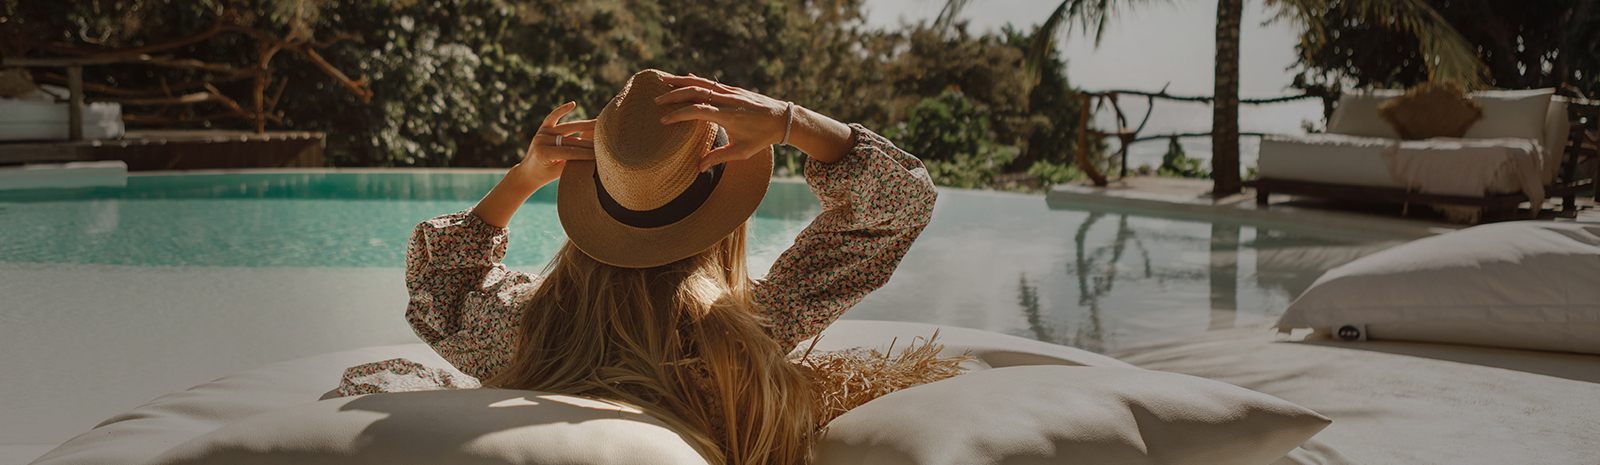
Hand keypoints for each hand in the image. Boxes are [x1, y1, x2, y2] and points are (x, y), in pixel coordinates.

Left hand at [514, 102, 595, 186]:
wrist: (528, 173)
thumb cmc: (545, 176)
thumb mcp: (559, 173)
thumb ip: (573, 163)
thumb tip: (594, 157)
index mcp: (543, 153)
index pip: (571, 152)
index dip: (587, 153)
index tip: (602, 154)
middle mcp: (541, 140)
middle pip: (571, 139)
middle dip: (589, 142)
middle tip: (606, 140)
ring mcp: (541, 133)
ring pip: (567, 127)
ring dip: (584, 125)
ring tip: (599, 123)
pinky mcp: (542, 128)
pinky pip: (552, 117)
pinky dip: (562, 110)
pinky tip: (573, 104)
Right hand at [655, 74, 850, 169]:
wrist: (782, 119)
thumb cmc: (762, 137)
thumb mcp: (742, 152)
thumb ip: (719, 158)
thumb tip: (698, 168)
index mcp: (728, 116)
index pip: (698, 111)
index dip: (679, 114)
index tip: (664, 120)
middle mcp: (728, 100)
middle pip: (696, 92)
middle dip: (674, 95)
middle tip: (656, 100)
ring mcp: (730, 92)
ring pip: (702, 83)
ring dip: (681, 82)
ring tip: (662, 81)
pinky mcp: (733, 88)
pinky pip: (711, 82)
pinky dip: (696, 79)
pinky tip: (684, 78)